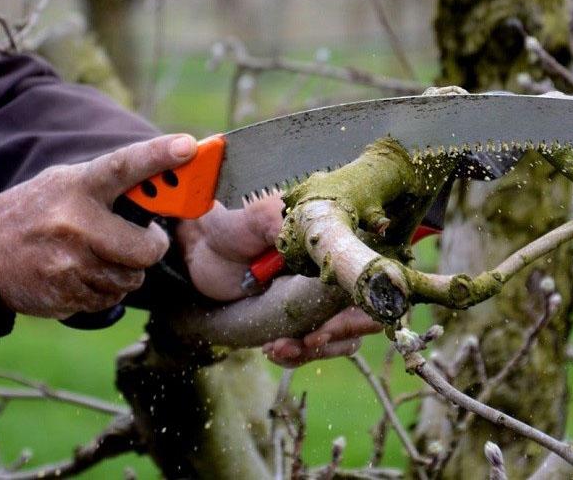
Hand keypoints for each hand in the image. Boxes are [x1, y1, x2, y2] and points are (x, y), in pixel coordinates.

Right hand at [0, 134, 196, 317]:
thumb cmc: (38, 212)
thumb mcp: (66, 184)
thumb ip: (109, 185)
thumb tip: (165, 181)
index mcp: (78, 187)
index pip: (123, 166)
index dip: (157, 155)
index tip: (188, 145)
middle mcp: (75, 224)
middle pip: (145, 249)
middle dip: (150, 248)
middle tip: (141, 240)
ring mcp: (68, 263)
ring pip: (131, 279)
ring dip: (125, 271)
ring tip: (97, 255)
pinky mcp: (64, 294)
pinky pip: (110, 299)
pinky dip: (105, 290)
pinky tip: (81, 274)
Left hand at [175, 194, 382, 365]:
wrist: (201, 249)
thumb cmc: (231, 224)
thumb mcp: (256, 217)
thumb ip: (286, 224)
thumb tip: (315, 237)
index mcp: (336, 244)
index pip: (371, 279)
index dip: (361, 305)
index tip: (330, 322)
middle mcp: (336, 274)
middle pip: (365, 315)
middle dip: (339, 334)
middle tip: (309, 340)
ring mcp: (320, 300)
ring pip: (343, 339)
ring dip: (316, 350)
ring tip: (277, 347)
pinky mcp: (300, 320)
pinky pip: (313, 348)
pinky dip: (296, 355)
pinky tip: (271, 349)